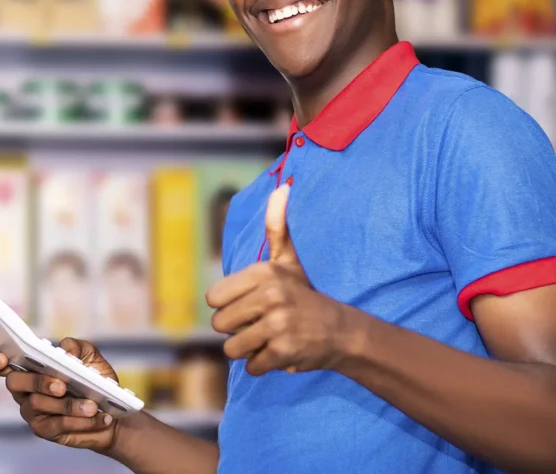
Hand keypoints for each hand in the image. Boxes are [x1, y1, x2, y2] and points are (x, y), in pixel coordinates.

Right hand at [0, 337, 118, 451]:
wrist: (112, 409)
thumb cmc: (95, 379)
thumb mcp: (90, 357)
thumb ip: (76, 347)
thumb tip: (65, 351)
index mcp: (30, 367)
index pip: (2, 364)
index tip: (1, 358)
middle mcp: (25, 389)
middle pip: (15, 382)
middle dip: (37, 382)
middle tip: (61, 385)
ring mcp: (32, 411)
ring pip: (38, 404)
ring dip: (68, 404)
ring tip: (92, 405)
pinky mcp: (44, 429)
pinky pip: (57, 425)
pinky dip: (80, 421)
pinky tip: (98, 415)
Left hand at [206, 184, 347, 375]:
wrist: (342, 331)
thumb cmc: (305, 294)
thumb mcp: (290, 260)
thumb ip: (278, 227)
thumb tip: (281, 188)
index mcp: (265, 273)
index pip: (214, 298)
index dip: (228, 306)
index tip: (250, 304)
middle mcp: (271, 295)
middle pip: (220, 324)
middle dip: (237, 329)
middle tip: (262, 323)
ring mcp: (278, 324)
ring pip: (231, 348)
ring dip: (248, 349)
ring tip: (269, 337)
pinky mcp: (284, 351)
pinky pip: (251, 366)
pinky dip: (263, 365)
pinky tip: (281, 351)